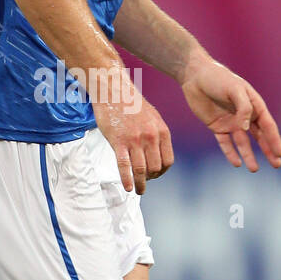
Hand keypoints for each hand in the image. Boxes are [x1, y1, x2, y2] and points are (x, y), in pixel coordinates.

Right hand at [93, 69, 173, 194]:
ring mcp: (135, 140)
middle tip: (144, 181)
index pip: (168, 160)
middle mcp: (151, 137)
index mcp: (162, 131)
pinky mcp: (119, 141)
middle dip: (151, 178)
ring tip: (138, 190)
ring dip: (141, 184)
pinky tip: (127, 187)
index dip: (162, 172)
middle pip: (156, 168)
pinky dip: (127, 179)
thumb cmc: (130, 103)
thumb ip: (157, 134)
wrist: (112, 89)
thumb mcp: (152, 116)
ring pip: (142, 170)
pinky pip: (125, 166)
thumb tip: (157, 152)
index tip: (155, 175)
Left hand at [181, 55, 280, 171]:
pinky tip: (236, 163)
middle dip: (268, 150)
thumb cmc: (218, 78)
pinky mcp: (217, 126)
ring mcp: (231, 122)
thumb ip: (243, 108)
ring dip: (249, 155)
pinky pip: (225, 143)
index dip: (274, 140)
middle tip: (277, 165)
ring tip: (254, 169)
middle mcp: (244, 115)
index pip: (267, 125)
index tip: (280, 154)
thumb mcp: (234, 89)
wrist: (195, 76)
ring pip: (243, 142)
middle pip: (259, 136)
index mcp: (254, 104)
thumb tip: (246, 128)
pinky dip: (230, 153)